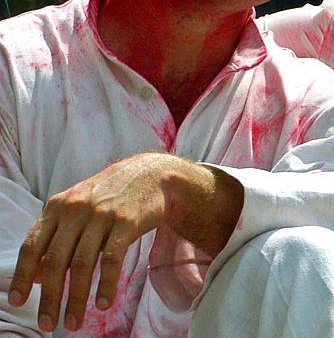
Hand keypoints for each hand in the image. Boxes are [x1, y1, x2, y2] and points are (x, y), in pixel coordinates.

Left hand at [7, 152, 238, 332]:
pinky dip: (106, 285)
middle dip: (50, 298)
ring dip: (76, 299)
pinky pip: (111, 259)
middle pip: (56, 260)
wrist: (153, 174)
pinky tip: (103, 304)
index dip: (22, 276)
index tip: (17, 302)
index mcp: (59, 206)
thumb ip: (56, 237)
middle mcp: (76, 209)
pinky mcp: (127, 221)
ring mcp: (102, 214)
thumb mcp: (79, 208)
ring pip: (82, 264)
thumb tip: (35, 277)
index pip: (32, 246)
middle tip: (47, 325)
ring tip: (73, 323)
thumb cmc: (112, 195)